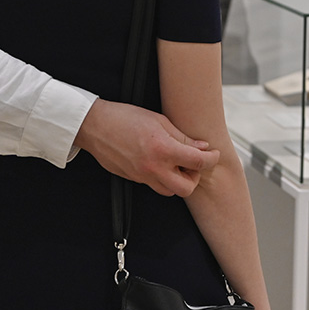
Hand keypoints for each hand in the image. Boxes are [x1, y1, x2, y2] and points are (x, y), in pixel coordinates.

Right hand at [75, 98, 219, 195]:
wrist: (95, 126)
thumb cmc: (125, 118)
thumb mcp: (159, 120)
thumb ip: (182, 137)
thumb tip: (202, 147)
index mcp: (162, 149)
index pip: (198, 162)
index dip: (211, 159)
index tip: (213, 154)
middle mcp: (153, 167)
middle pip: (187, 188)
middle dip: (195, 176)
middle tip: (194, 162)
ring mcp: (142, 176)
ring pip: (170, 191)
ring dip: (179, 180)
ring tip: (177, 163)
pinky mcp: (134, 179)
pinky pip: (155, 186)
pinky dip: (164, 179)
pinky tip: (162, 163)